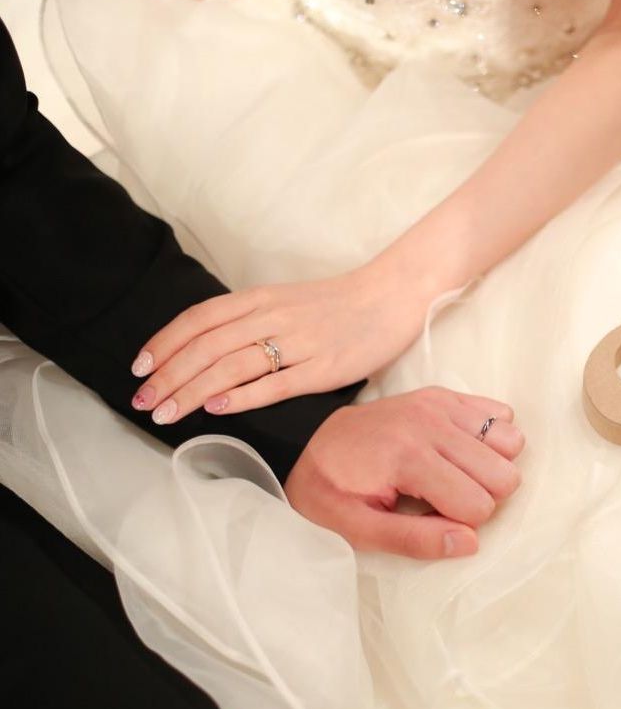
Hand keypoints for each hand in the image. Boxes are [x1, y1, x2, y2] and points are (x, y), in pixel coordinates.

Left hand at [129, 263, 432, 424]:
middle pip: (207, 346)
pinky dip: (242, 397)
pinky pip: (276, 384)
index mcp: (261, 299)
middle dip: (168, 375)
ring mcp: (299, 343)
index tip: (140, 367)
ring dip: (192, 391)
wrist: (393, 296)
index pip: (200, 319)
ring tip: (167, 413)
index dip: (165, 343)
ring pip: (232, 366)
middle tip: (144, 401)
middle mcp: (273, 317)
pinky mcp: (324, 368)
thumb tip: (209, 350)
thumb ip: (251, 320)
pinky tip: (218, 408)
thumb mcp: (287, 301)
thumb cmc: (340, 303)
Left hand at [285, 387, 523, 557]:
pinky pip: (502, 414)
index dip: (461, 522)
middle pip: (503, 474)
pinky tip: (460, 450)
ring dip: (491, 465)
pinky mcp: (444, 395)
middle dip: (482, 496)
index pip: (478, 505)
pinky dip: (490, 437)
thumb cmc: (330, 491)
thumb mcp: (357, 529)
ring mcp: (439, 404)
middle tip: (446, 498)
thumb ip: (414, 540)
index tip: (432, 517)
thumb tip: (471, 542)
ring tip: (456, 474)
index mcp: (408, 458)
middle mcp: (429, 423)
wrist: (306, 443)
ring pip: (511, 441)